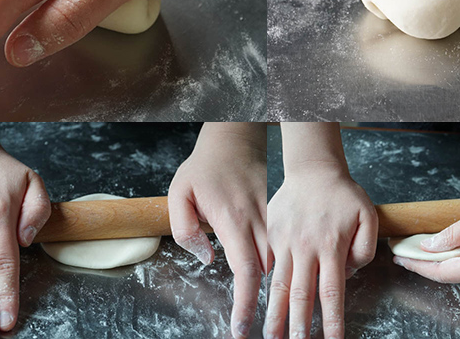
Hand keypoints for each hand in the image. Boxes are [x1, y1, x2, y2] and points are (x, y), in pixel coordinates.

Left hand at [168, 123, 266, 338]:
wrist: (233, 140)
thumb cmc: (202, 168)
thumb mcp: (179, 194)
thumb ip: (186, 230)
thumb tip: (206, 259)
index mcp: (232, 220)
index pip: (245, 269)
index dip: (245, 302)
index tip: (242, 327)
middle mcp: (256, 220)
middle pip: (267, 269)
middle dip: (267, 301)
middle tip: (263, 330)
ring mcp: (270, 215)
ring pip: (278, 257)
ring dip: (275, 281)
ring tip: (272, 308)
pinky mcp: (275, 211)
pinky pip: (281, 242)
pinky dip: (280, 260)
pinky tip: (277, 272)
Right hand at [264, 163, 377, 338]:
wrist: (313, 170)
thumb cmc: (343, 194)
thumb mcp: (368, 216)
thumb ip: (365, 249)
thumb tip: (347, 273)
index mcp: (331, 245)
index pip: (332, 292)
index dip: (332, 321)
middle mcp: (305, 247)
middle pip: (301, 294)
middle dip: (298, 325)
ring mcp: (285, 242)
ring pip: (280, 284)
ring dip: (275, 312)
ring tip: (270, 334)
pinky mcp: (272, 235)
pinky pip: (269, 265)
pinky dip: (266, 286)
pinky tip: (263, 303)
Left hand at [393, 175, 459, 287]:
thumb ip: (451, 234)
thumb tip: (427, 246)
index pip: (442, 273)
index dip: (418, 265)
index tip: (399, 256)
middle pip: (452, 274)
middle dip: (427, 262)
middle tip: (405, 249)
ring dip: (444, 259)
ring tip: (422, 246)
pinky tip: (450, 246)